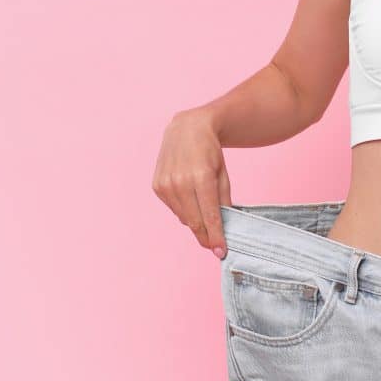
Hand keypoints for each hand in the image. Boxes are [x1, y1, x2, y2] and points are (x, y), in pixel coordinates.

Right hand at [152, 110, 232, 258]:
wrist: (187, 128)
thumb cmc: (210, 151)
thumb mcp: (223, 174)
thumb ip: (223, 201)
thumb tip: (222, 227)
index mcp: (201, 177)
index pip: (209, 216)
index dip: (216, 237)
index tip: (222, 252)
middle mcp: (180, 181)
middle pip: (194, 221)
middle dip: (206, 236)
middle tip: (215, 245)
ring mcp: (165, 184)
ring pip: (183, 217)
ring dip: (195, 222)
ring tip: (204, 217)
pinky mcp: (157, 185)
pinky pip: (173, 208)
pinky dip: (183, 210)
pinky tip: (189, 199)